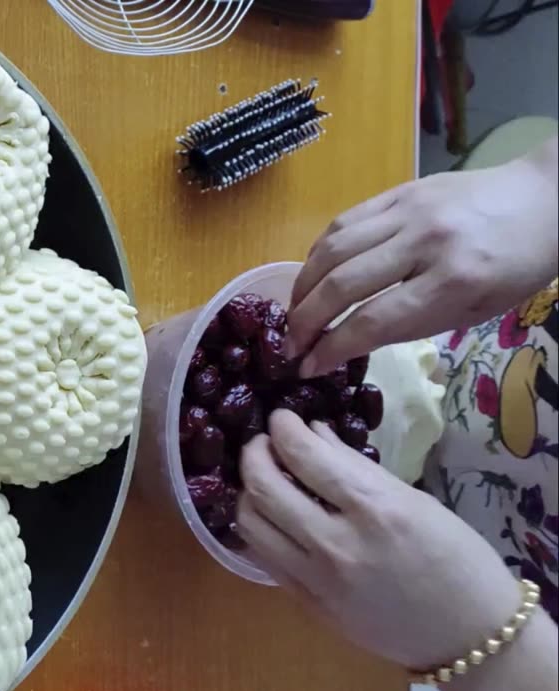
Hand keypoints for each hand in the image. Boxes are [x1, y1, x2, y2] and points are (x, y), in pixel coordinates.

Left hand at [237, 411, 557, 690]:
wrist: (471, 637)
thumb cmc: (458, 560)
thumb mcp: (416, 501)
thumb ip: (357, 468)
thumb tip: (314, 434)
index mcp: (376, 510)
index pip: (306, 457)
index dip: (283, 429)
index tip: (281, 418)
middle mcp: (338, 544)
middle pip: (264, 488)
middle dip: (253, 454)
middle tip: (263, 444)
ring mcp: (318, 579)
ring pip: (251, 524)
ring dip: (248, 493)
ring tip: (263, 480)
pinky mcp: (308, 605)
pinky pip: (264, 558)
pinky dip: (259, 529)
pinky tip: (270, 516)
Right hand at [286, 138, 558, 376]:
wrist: (544, 201)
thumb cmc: (515, 268)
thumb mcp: (473, 311)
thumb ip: (411, 324)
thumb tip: (349, 341)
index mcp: (454, 281)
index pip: (373, 321)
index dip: (331, 348)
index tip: (307, 367)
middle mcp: (425, 243)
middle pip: (342, 285)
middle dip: (306, 322)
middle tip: (290, 346)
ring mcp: (408, 211)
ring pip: (332, 250)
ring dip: (302, 287)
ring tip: (293, 313)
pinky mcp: (398, 191)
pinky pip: (342, 222)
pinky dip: (317, 253)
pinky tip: (311, 274)